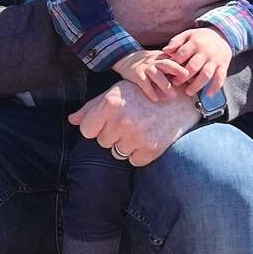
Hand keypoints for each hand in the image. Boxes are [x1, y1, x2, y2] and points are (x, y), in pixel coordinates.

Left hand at [68, 78, 198, 165]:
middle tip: (129, 121)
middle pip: (102, 142)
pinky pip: (134, 161)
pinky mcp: (151, 149)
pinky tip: (148, 137)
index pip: (87, 130)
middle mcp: (123, 121)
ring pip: (117, 153)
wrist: (180, 98)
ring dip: (125, 144)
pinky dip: (139, 153)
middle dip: (112, 134)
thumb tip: (73, 120)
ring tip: (139, 128)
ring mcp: (137, 136)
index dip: (96, 126)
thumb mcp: (116, 93)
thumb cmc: (143, 94)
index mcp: (111, 103)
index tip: (107, 121)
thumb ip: (92, 107)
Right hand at [113, 48, 191, 102]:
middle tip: (186, 77)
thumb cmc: (149, 63)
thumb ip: (173, 67)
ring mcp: (145, 68)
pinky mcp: (136, 75)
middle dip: (177, 69)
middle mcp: (155, 61)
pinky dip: (150, 91)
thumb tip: (192, 79)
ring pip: (157, 75)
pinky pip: (144, 83)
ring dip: (165, 86)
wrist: (126, 59)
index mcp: (163, 57)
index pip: (176, 60)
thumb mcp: (160, 60)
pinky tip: (155, 98)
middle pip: (167, 64)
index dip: (184, 66)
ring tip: (173, 96)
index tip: (194, 74)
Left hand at [162, 26, 232, 95]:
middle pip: (193, 66)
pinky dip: (215, 87)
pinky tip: (208, 95)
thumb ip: (176, 42)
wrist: (222, 35)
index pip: (182, 54)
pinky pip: (220, 78)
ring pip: (206, 74)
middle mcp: (206, 52)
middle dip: (183, 77)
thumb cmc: (200, 37)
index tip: (167, 71)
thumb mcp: (188, 34)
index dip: (174, 63)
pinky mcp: (223, 66)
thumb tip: (165, 51)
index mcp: (195, 42)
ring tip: (188, 92)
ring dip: (197, 85)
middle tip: (175, 83)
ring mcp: (215, 60)